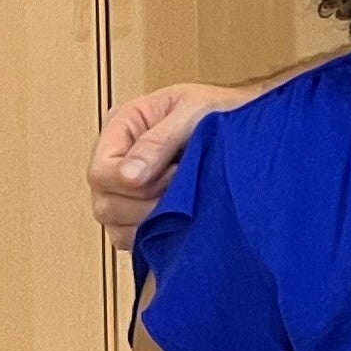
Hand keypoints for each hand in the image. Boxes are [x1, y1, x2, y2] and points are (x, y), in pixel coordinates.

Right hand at [92, 82, 252, 249]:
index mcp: (121, 127)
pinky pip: (133, 239)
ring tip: (185, 202)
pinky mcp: (142, 212)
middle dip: (146, 204)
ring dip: (152, 221)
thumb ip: (159, 141)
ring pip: (115, 226)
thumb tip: (129, 177)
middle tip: (184, 187)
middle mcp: (117, 160)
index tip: (173, 175)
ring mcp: (126, 190)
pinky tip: (180, 219)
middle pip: (104, 204)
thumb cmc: (222, 110)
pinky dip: (155, 236)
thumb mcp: (194, 111)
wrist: (251, 126)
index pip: (99, 172)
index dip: (130, 183)